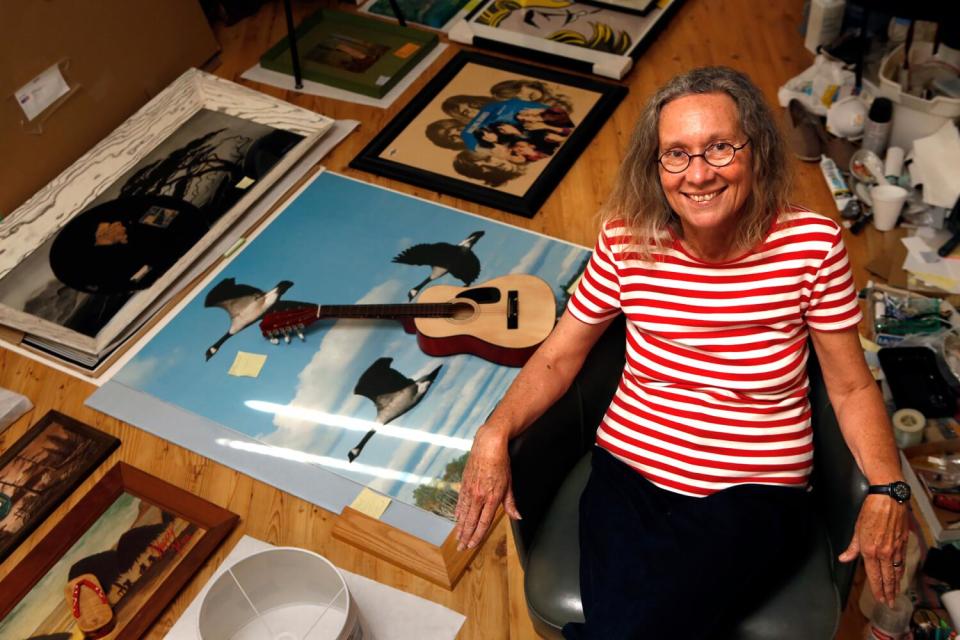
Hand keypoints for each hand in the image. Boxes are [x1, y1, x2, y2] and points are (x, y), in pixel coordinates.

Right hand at [453, 424, 521, 550]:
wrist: (488, 444)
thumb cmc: (501, 462)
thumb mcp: (509, 483)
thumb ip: (511, 503)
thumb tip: (517, 516)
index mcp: (491, 497)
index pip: (483, 522)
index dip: (477, 536)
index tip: (472, 545)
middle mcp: (478, 496)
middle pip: (471, 521)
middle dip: (465, 536)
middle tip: (461, 548)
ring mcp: (470, 490)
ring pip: (463, 513)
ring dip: (460, 527)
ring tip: (457, 538)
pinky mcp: (464, 483)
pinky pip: (460, 501)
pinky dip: (458, 512)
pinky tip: (457, 518)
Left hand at [838, 494, 908, 606]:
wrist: (888, 499)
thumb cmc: (871, 511)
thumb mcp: (857, 529)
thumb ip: (852, 547)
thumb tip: (844, 558)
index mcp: (870, 550)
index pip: (874, 575)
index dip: (877, 589)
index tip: (879, 598)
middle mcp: (884, 552)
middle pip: (888, 577)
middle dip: (888, 592)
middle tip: (889, 602)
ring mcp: (895, 548)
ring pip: (896, 571)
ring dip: (896, 584)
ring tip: (895, 593)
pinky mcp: (903, 542)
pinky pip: (902, 561)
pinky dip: (901, 570)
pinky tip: (901, 575)